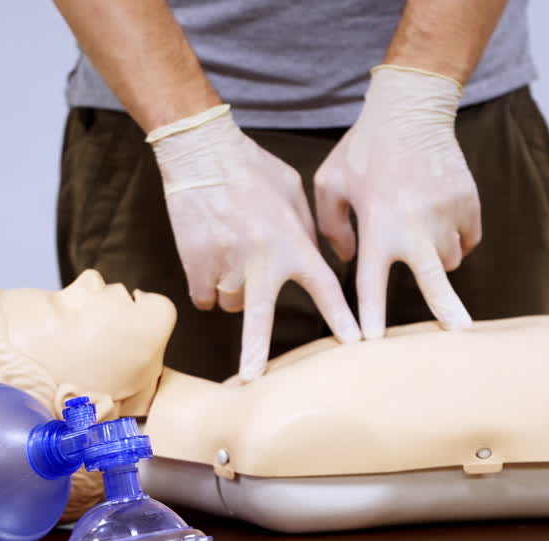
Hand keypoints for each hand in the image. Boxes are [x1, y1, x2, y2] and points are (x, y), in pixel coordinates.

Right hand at [148, 105, 360, 380]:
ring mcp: (224, 263)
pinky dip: (208, 287)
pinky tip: (211, 262)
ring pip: (232, 304)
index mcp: (290, 241)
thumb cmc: (252, 168)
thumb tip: (319, 258)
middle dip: (256, 352)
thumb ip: (308, 230)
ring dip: (236, 294)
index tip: (355, 341)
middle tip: (253, 381)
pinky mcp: (194, 263)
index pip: (322, 285)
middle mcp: (259, 258)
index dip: (340, 315)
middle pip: (258, 318)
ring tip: (235, 261)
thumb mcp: (293, 192)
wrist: (201, 151)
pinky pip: (204, 296)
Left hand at [314, 65, 479, 338]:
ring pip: (448, 260)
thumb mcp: (329, 183)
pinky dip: (454, 235)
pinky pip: (466, 238)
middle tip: (458, 335)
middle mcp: (416, 226)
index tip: (370, 341)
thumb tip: (349, 261)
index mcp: (379, 225)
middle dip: (446, 311)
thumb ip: (331, 227)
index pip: (372, 282)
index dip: (371, 314)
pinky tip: (436, 215)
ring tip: (417, 230)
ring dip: (434, 258)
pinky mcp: (469, 204)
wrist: (412, 108)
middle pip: (434, 281)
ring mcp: (447, 215)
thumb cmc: (363, 149)